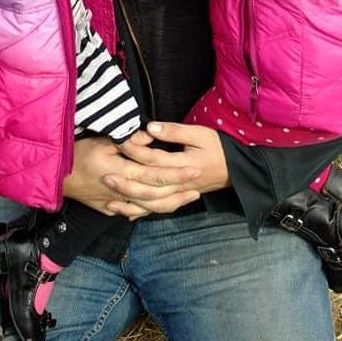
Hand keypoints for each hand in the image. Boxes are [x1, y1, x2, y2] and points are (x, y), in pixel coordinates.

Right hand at [64, 134, 203, 217]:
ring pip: (148, 208)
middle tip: (199, 184)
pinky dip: (150, 210)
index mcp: (121, 172)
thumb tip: (150, 137)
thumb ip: (128, 141)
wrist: (53, 178)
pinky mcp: (108, 209)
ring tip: (188, 196)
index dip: (176, 173)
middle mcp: (121, 192)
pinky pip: (134, 212)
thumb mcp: (102, 141)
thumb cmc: (76, 154)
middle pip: (157, 195)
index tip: (194, 168)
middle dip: (179, 190)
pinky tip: (162, 206)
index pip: (155, 175)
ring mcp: (115, 204)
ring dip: (170, 203)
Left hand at [104, 122, 230, 218]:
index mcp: (184, 166)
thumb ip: (174, 131)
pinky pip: (157, 210)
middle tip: (106, 177)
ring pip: (151, 204)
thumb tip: (150, 128)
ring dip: (130, 203)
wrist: (235, 169)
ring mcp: (179, 195)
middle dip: (126, 183)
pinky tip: (124, 212)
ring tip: (110, 199)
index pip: (154, 160)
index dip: (135, 151)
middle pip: (149, 187)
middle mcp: (180, 185)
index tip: (119, 142)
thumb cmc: (217, 147)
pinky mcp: (178, 199)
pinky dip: (140, 213)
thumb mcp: (199, 134)